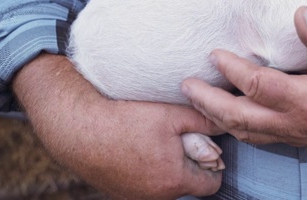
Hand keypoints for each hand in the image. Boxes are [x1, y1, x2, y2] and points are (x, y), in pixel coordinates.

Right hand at [14, 54, 223, 198]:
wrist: (79, 130)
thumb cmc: (126, 121)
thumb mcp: (171, 115)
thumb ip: (204, 121)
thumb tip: (226, 121)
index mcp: (175, 180)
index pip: (212, 183)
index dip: (213, 162)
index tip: (204, 144)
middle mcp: (158, 196)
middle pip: (190, 185)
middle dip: (191, 164)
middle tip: (179, 139)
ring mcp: (139, 197)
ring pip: (169, 185)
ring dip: (170, 166)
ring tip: (157, 142)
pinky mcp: (122, 193)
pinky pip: (148, 184)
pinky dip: (150, 169)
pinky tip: (140, 148)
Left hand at [181, 7, 306, 145]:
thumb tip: (300, 12)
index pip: (257, 87)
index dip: (233, 69)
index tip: (213, 53)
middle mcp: (296, 124)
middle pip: (240, 118)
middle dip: (209, 103)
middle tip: (184, 86)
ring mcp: (297, 135)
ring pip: (247, 132)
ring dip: (219, 118)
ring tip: (198, 101)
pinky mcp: (300, 137)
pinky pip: (260, 137)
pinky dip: (239, 127)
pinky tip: (230, 115)